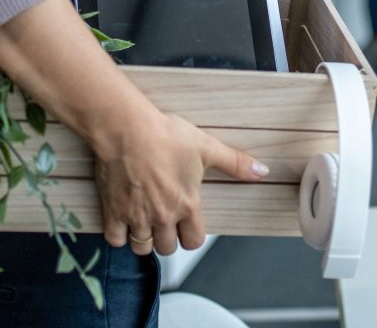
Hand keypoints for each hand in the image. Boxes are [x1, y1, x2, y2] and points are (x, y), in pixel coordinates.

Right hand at [94, 109, 267, 255]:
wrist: (127, 129)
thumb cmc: (165, 135)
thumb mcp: (206, 147)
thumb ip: (235, 163)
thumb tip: (262, 172)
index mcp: (187, 205)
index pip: (194, 241)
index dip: (191, 235)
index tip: (187, 224)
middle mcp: (163, 217)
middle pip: (167, 248)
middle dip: (168, 238)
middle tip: (165, 220)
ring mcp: (136, 217)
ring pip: (143, 248)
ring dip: (145, 239)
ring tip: (145, 222)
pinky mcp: (113, 212)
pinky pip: (115, 240)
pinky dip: (119, 236)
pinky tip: (123, 221)